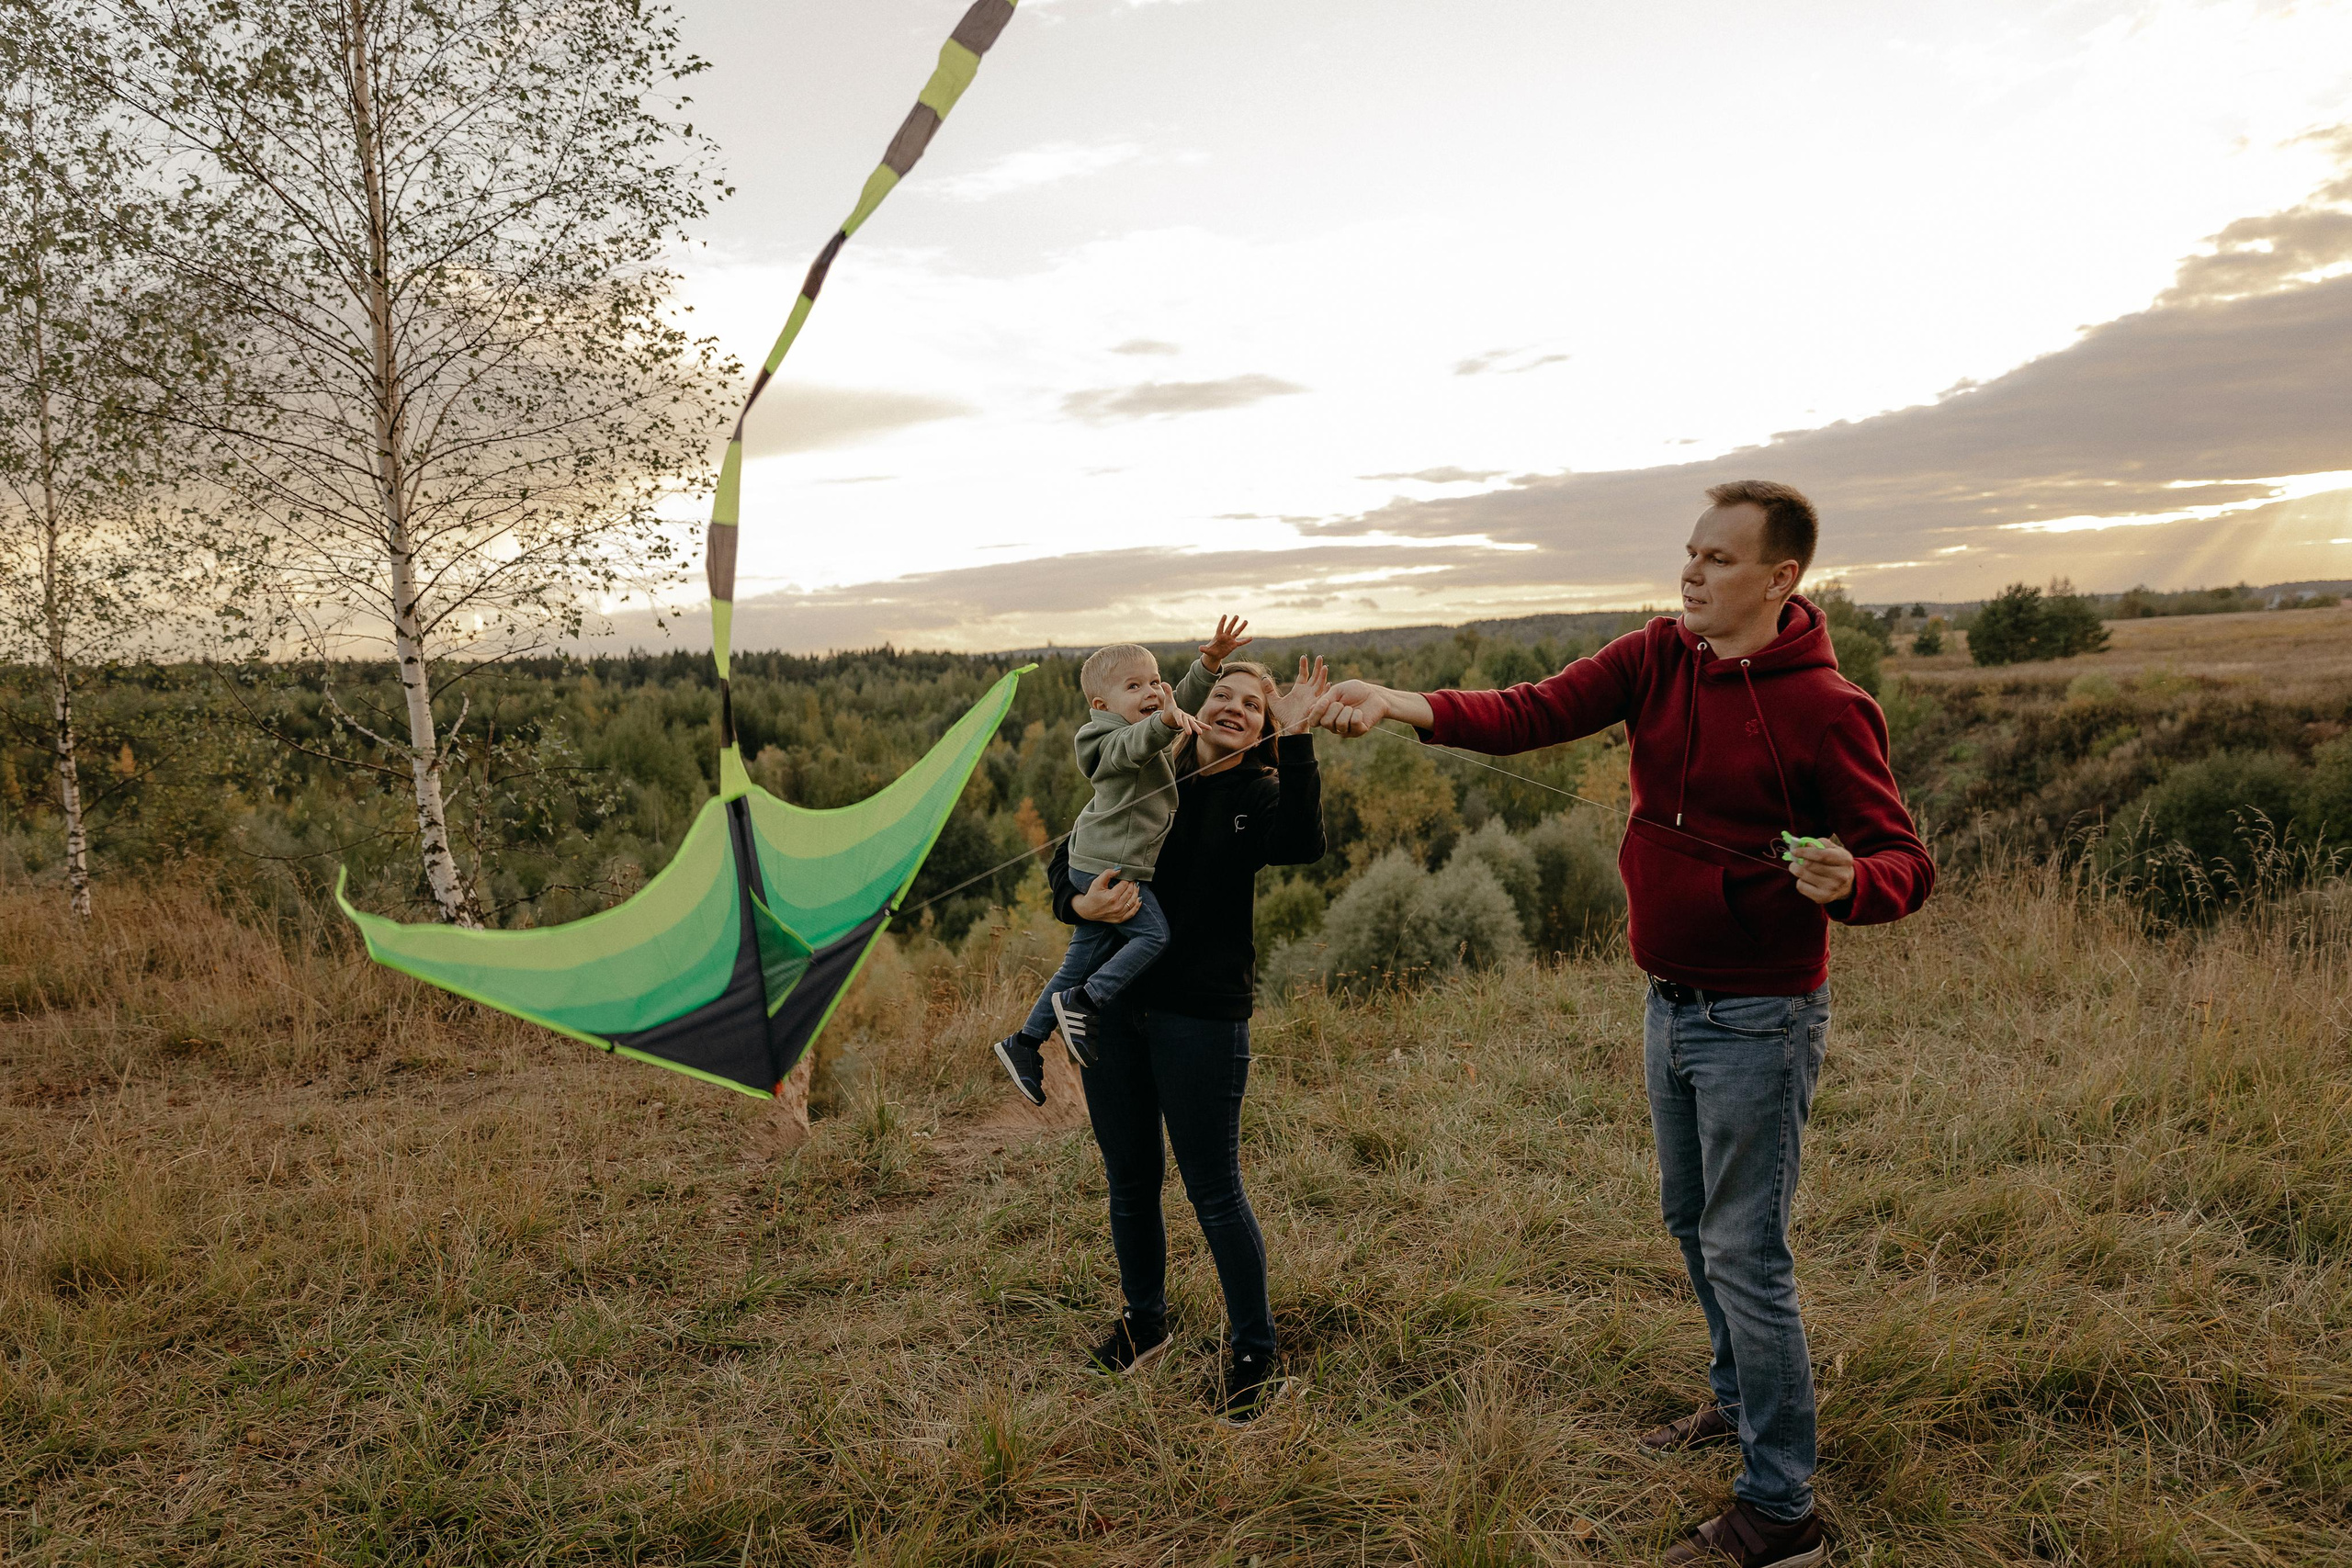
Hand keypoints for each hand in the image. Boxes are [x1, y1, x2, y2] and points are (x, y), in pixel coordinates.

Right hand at [1071, 867, 1139, 923]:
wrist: (1087, 910)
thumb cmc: (1092, 895)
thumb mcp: (1097, 882)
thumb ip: (1107, 873)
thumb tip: (1119, 869)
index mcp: (1112, 897)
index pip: (1125, 885)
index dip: (1126, 879)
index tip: (1126, 877)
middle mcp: (1117, 906)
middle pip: (1130, 892)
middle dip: (1132, 885)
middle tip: (1132, 880)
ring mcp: (1119, 914)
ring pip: (1133, 901)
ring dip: (1136, 892)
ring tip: (1136, 887)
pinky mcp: (1120, 919)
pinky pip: (1132, 912)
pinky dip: (1137, 905)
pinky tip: (1139, 898)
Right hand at [1154, 682, 1206, 732]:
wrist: (1170, 719)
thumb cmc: (1169, 708)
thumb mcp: (1168, 700)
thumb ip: (1167, 691)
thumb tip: (1163, 682)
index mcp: (1176, 713)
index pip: (1177, 716)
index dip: (1178, 720)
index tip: (1179, 724)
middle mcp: (1182, 718)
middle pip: (1185, 722)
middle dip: (1187, 727)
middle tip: (1189, 733)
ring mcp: (1187, 720)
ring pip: (1192, 724)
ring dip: (1196, 728)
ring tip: (1200, 733)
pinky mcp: (1191, 721)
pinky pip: (1198, 724)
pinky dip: (1203, 726)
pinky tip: (1210, 728)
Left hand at [1199, 614, 1252, 670]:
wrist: (1215, 654)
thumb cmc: (1210, 651)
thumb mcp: (1207, 651)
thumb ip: (1204, 649)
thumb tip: (1200, 648)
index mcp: (1218, 636)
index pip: (1221, 627)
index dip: (1222, 622)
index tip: (1225, 615)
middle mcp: (1225, 636)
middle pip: (1230, 628)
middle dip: (1233, 622)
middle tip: (1237, 616)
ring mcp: (1230, 640)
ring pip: (1237, 632)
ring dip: (1241, 627)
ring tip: (1246, 621)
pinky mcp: (1233, 645)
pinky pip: (1241, 642)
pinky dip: (1246, 641)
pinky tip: (1251, 638)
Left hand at [1269, 654, 1330, 732]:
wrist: (1290, 729)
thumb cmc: (1284, 716)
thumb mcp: (1274, 701)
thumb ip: (1269, 690)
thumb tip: (1263, 678)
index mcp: (1299, 689)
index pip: (1303, 674)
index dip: (1304, 666)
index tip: (1303, 657)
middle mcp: (1308, 692)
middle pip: (1315, 676)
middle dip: (1318, 667)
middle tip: (1320, 656)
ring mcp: (1312, 698)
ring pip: (1320, 684)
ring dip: (1323, 675)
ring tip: (1325, 666)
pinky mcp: (1315, 705)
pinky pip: (1323, 697)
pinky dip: (1326, 691)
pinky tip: (1329, 684)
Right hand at [1322, 679, 1436, 735]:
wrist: (1375, 694)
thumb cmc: (1355, 691)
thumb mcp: (1337, 691)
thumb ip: (1324, 699)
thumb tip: (1309, 709)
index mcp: (1326, 714)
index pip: (1313, 721)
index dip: (1317, 713)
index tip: (1325, 701)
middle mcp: (1333, 725)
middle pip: (1325, 723)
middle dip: (1335, 709)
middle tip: (1343, 703)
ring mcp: (1345, 730)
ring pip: (1340, 724)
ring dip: (1347, 711)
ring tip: (1353, 708)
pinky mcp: (1357, 732)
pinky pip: (1353, 724)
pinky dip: (1357, 714)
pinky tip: (1360, 713)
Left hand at [1788, 840, 1854, 904]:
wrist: (1846, 885)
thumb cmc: (1835, 862)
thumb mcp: (1833, 850)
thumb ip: (1820, 844)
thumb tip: (1805, 844)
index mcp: (1845, 860)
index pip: (1821, 855)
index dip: (1805, 851)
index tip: (1794, 850)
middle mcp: (1841, 875)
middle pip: (1809, 865)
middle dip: (1798, 860)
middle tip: (1795, 858)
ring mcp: (1832, 888)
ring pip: (1802, 875)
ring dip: (1796, 869)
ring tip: (1799, 867)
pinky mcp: (1823, 898)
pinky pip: (1801, 886)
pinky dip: (1799, 880)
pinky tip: (1806, 879)